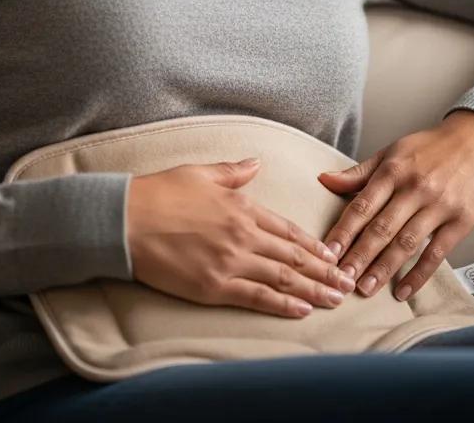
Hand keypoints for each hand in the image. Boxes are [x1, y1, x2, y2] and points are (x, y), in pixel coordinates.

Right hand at [126, 157, 356, 318]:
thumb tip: (255, 163)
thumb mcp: (200, 173)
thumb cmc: (159, 193)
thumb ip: (233, 172)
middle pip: (293, 256)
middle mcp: (243, 235)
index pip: (287, 229)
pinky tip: (302, 309)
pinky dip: (283, 304)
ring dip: (314, 289)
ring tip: (335, 299)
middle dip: (324, 271)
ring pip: (283, 278)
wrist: (126, 220)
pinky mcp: (214, 286)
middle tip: (347, 283)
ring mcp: (230, 262)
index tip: (332, 254)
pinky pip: (257, 297)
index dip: (313, 244)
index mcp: (242, 207)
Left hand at [316, 110, 473, 301]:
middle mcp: (414, 188)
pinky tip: (403, 291)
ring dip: (384, 269)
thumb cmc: (431, 147)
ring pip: (406, 243)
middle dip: (359, 256)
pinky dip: (419, 275)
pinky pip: (436, 253)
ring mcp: (439, 205)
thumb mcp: (393, 151)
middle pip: (381, 228)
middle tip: (340, 280)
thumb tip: (324, 180)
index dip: (343, 231)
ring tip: (365, 289)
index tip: (327, 253)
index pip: (362, 205)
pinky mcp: (461, 221)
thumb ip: (359, 172)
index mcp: (394, 170)